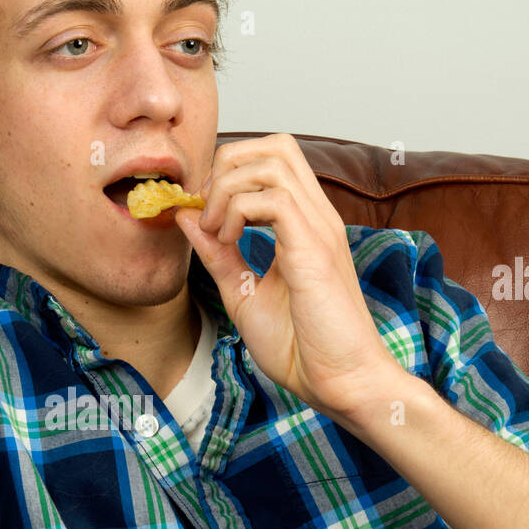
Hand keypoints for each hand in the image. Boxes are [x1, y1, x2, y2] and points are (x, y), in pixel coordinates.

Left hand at [174, 133, 402, 422]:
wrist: (341, 383)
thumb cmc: (303, 348)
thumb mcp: (244, 293)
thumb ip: (218, 254)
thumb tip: (187, 216)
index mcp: (305, 224)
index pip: (272, 160)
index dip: (228, 173)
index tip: (203, 214)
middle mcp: (317, 216)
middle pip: (275, 145)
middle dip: (227, 166)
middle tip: (207, 212)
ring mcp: (320, 228)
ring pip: (272, 162)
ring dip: (228, 189)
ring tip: (217, 231)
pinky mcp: (315, 249)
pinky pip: (274, 199)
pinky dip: (238, 211)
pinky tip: (230, 241)